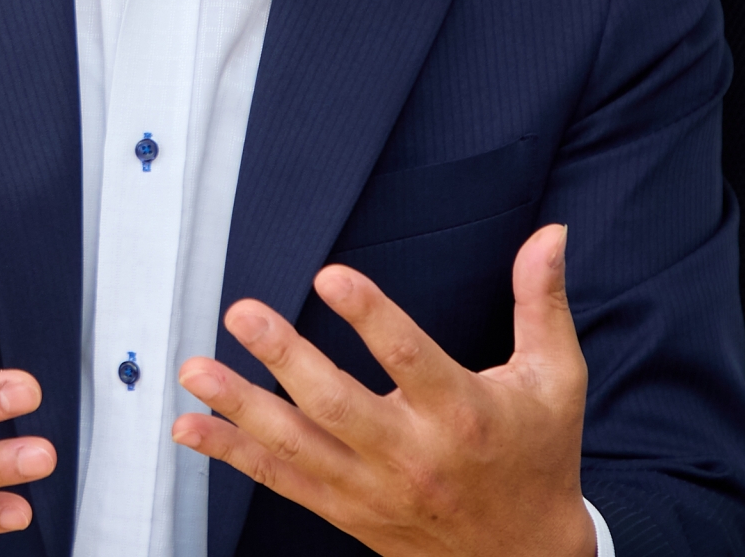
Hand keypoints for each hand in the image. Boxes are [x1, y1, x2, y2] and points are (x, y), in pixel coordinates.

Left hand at [171, 223, 593, 556]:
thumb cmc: (540, 454)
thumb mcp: (555, 379)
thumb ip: (541, 303)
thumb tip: (549, 234)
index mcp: (463, 414)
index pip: (410, 360)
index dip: (370, 318)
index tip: (330, 276)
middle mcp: (412, 455)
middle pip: (338, 406)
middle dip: (285, 360)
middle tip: (242, 313)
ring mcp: (373, 488)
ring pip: (296, 447)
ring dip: (239, 407)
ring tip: (194, 369)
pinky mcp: (347, 510)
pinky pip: (280, 481)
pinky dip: (231, 454)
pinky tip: (189, 426)